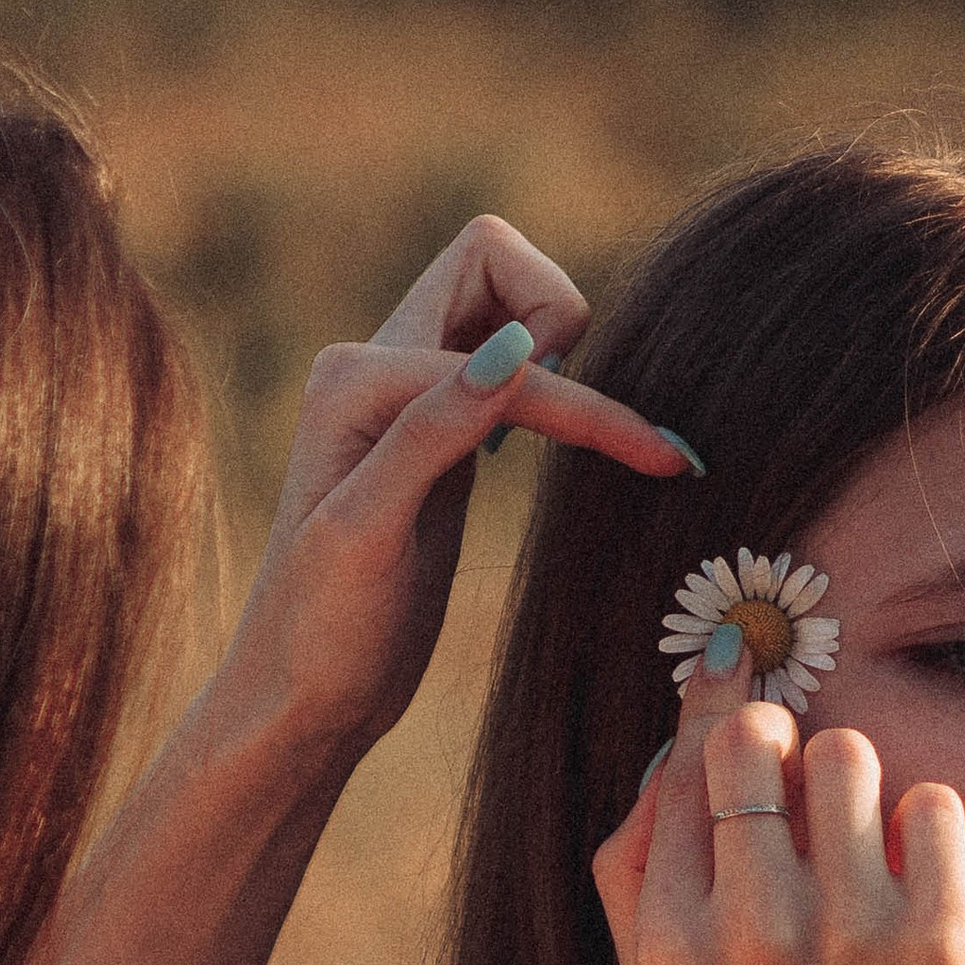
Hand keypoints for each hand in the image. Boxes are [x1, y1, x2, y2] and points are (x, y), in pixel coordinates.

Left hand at [220, 214, 695, 761]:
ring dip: (563, 348)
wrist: (300, 702)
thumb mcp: (367, 535)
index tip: (664, 461)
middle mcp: (378, 369)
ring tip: (582, 435)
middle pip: (493, 262)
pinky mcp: (444, 440)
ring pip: (506, 307)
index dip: (588, 404)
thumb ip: (433, 433)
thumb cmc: (321, 634)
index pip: (510, 352)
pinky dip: (557, 387)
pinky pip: (511, 369)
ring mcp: (413, 401)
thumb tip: (517, 346)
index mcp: (356, 378)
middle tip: (577, 415)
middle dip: (559, 309)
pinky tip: (569, 444)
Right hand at [592, 645, 964, 964]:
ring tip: (860, 837)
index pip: (681, 771)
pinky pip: (930, 802)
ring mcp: (849, 932)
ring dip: (855, 778)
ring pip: (848, 752)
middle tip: (796, 766)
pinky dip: (925, 825)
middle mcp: (750, 932)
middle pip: (754, 740)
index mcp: (670, 946)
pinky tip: (913, 875)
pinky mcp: (937, 936)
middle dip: (777, 736)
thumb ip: (636, 874)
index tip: (735, 675)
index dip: (713, 714)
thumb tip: (673, 742)